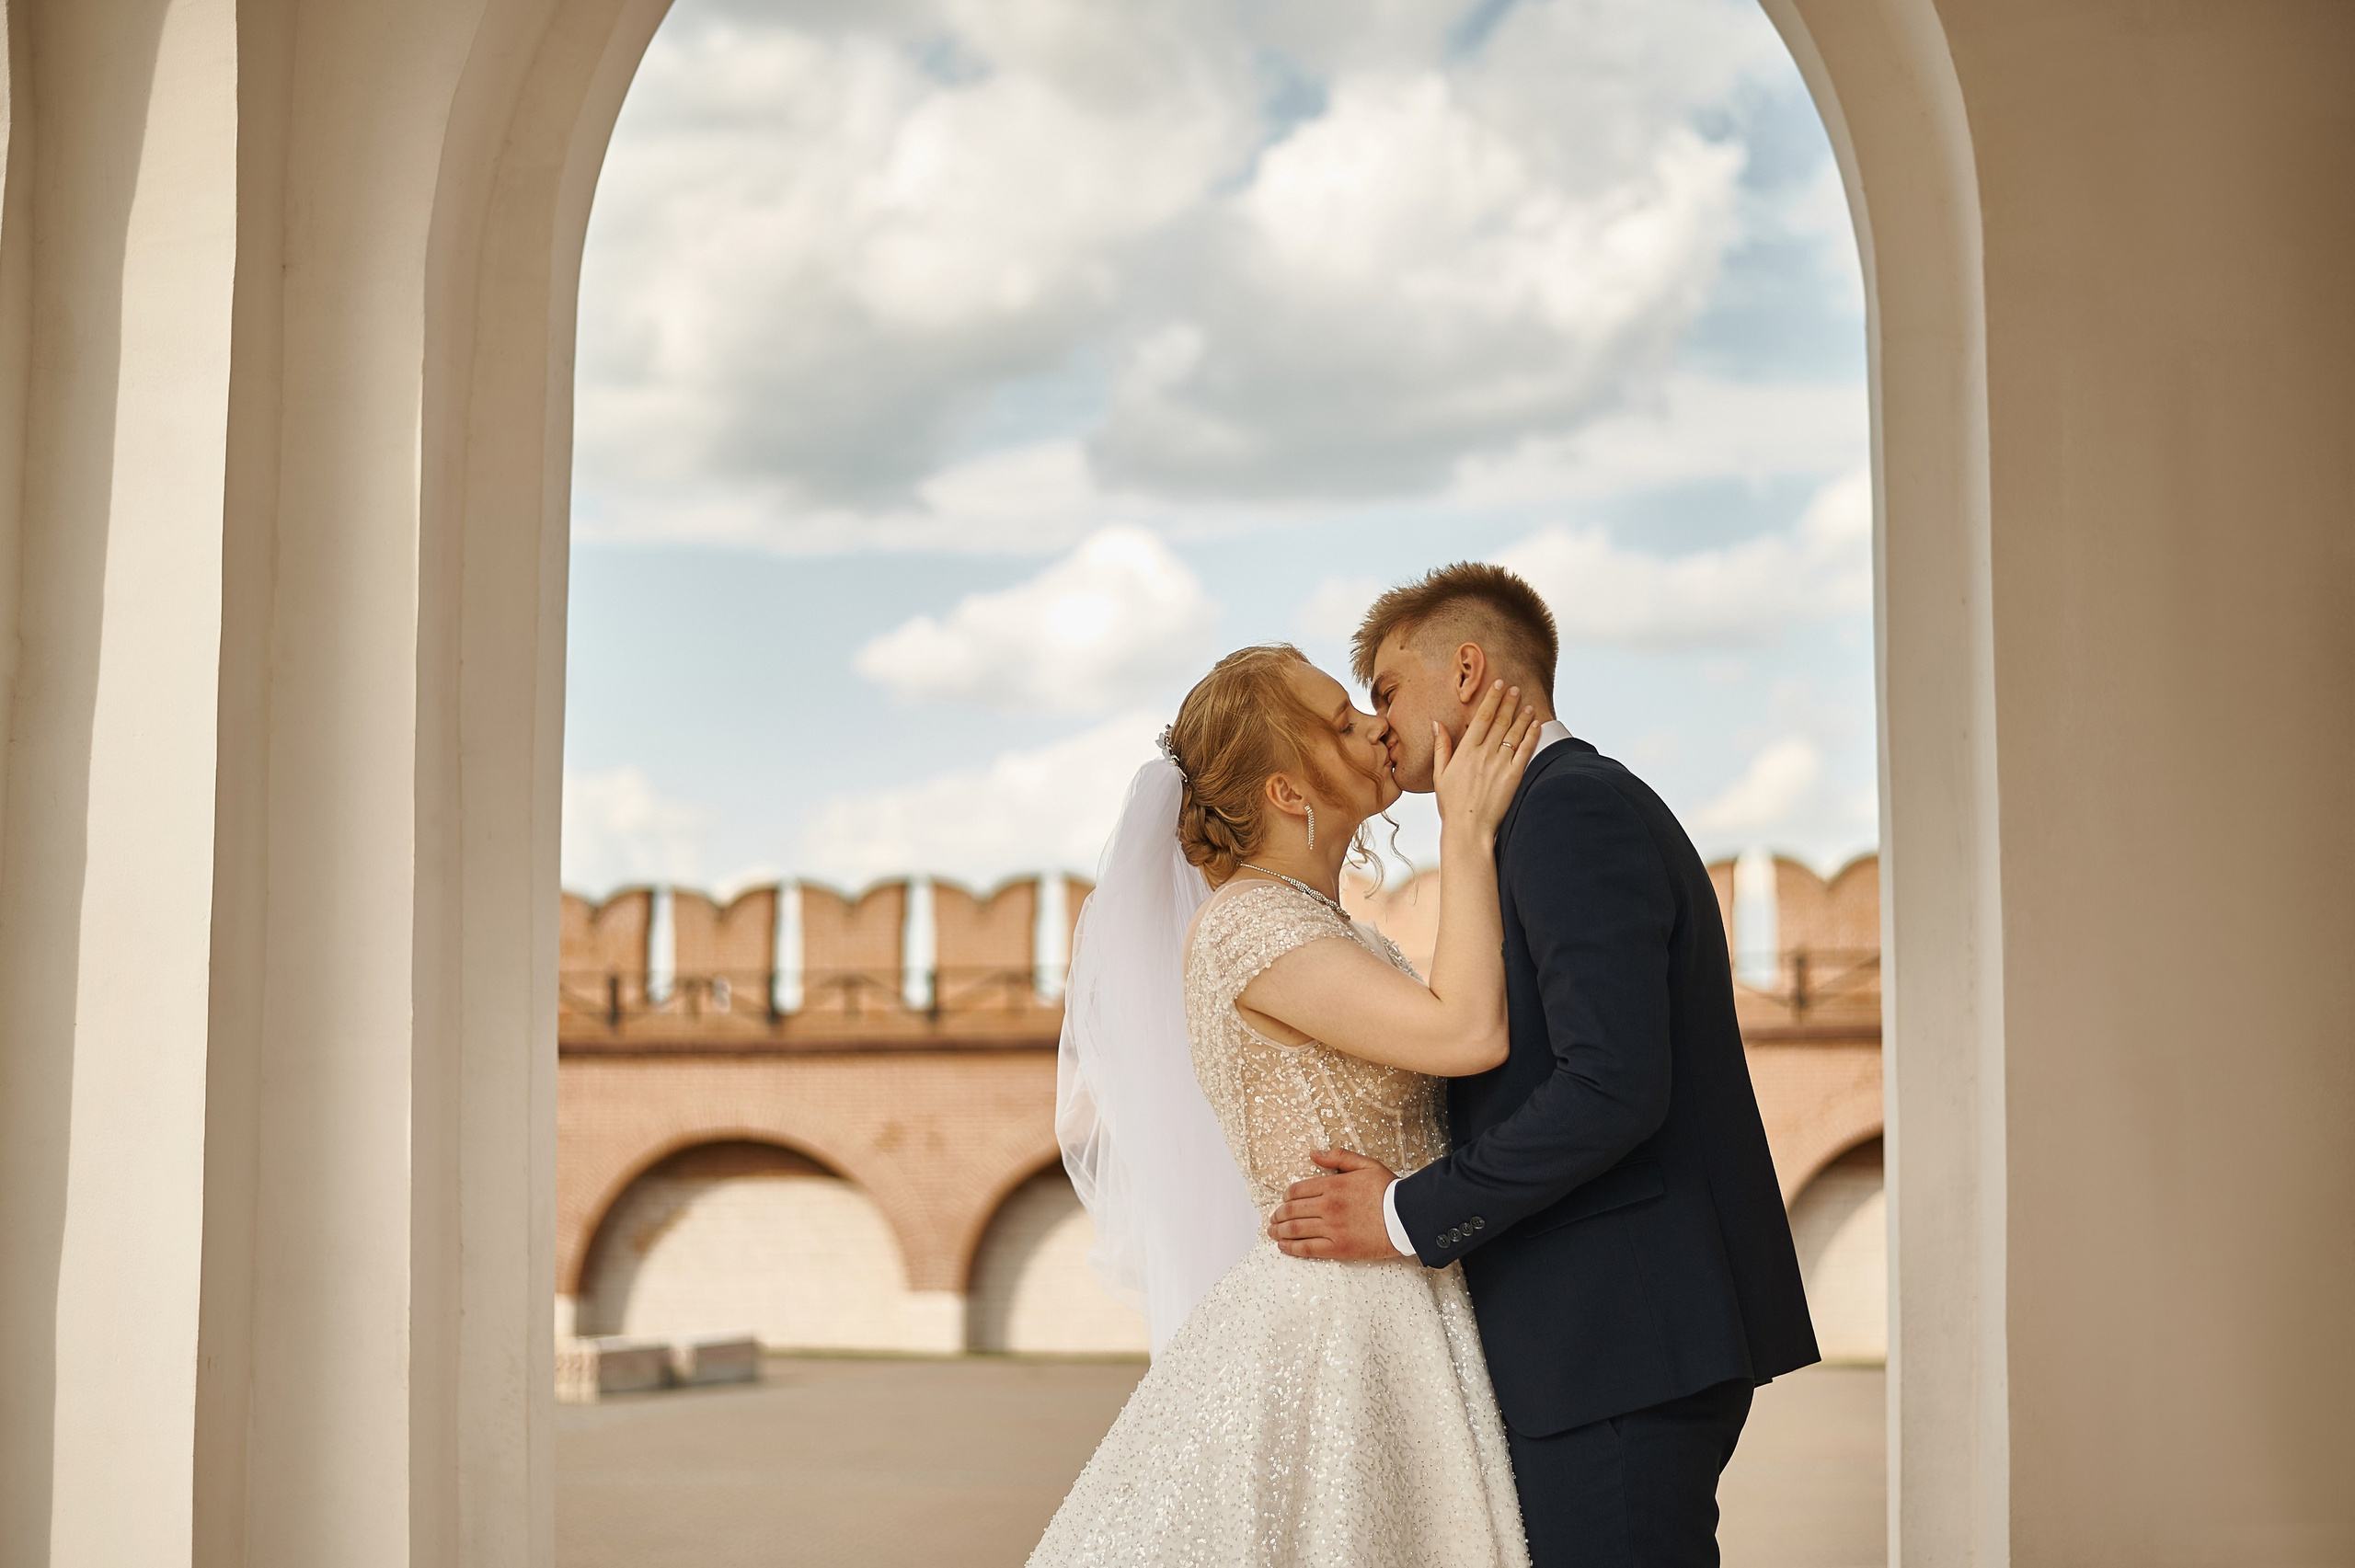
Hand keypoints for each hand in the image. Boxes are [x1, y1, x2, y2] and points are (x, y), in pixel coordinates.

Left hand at [1266, 1148, 1399, 1260]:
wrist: (1407, 1217)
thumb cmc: (1388, 1190)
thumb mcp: (1365, 1164)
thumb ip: (1337, 1157)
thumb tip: (1313, 1153)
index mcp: (1333, 1185)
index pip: (1297, 1190)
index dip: (1286, 1196)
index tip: (1284, 1200)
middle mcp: (1328, 1207)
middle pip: (1292, 1210)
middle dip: (1278, 1215)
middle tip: (1273, 1218)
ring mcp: (1332, 1229)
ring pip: (1296, 1230)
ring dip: (1279, 1231)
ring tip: (1273, 1232)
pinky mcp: (1339, 1248)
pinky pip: (1308, 1248)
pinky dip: (1291, 1248)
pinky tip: (1284, 1247)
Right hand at [1432, 681, 1540, 841]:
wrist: (1469, 828)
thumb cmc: (1452, 804)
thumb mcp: (1439, 774)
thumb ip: (1441, 747)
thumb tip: (1436, 723)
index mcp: (1466, 751)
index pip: (1481, 717)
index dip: (1491, 698)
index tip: (1498, 685)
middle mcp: (1484, 754)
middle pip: (1500, 721)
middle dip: (1509, 702)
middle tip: (1516, 688)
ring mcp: (1500, 765)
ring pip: (1514, 733)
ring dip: (1522, 716)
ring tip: (1527, 703)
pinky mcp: (1514, 777)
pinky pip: (1525, 751)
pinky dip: (1531, 736)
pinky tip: (1535, 725)